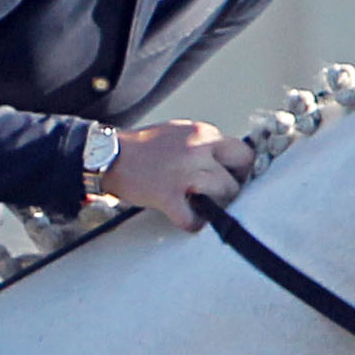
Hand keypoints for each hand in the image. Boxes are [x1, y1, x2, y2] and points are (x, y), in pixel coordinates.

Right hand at [99, 119, 255, 230]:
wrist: (110, 155)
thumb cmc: (145, 146)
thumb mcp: (181, 132)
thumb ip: (206, 144)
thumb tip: (230, 161)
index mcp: (202, 133)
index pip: (243, 153)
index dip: (241, 169)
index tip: (234, 177)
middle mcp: (197, 152)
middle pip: (236, 179)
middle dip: (230, 190)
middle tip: (218, 196)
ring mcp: (183, 175)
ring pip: (222, 197)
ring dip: (215, 206)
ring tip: (202, 206)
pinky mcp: (167, 196)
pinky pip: (193, 219)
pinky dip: (193, 223)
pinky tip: (187, 217)